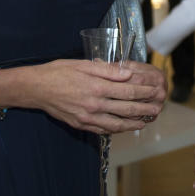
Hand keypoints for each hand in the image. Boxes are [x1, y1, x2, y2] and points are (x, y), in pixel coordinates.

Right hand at [34, 59, 164, 134]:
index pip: (128, 91)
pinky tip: (124, 127)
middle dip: (144, 109)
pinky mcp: (81, 124)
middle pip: (126, 109)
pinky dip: (116, 130)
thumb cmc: (59, 72)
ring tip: (145, 121)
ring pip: (117, 124)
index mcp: (97, 86)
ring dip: (133, 123)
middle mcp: (94, 104)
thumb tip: (127, 74)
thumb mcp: (83, 65)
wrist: (36, 88)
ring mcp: (88, 117)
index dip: (144, 92)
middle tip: (158, 108)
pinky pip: (103, 130)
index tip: (155, 91)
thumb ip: (107, 70)